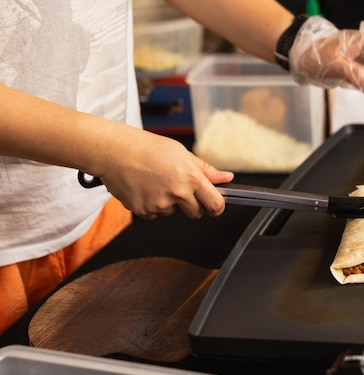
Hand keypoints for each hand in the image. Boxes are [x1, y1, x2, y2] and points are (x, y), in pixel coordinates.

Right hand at [97, 130, 233, 219]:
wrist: (113, 151)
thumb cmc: (147, 148)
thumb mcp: (182, 153)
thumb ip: (206, 170)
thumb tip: (226, 178)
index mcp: (190, 177)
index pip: (215, 205)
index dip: (217, 207)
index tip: (215, 205)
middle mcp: (177, 193)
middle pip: (197, 213)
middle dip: (193, 204)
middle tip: (180, 188)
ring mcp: (159, 204)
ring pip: (174, 213)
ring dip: (170, 203)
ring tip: (157, 182)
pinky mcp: (143, 211)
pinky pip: (155, 215)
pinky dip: (153, 206)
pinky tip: (146, 189)